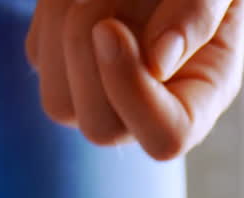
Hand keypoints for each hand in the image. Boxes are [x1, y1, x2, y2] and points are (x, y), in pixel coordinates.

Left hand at [25, 0, 243, 160]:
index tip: (111, 27)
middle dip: (88, 56)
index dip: (133, 92)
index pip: (167, 136)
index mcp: (201, 99)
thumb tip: (158, 61)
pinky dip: (54, 14)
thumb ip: (198, 15)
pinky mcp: (64, 70)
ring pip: (59, 104)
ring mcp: (103, 97)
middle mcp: (150, 110)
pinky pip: (41, 56)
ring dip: (67, 30)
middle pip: (101, 129)